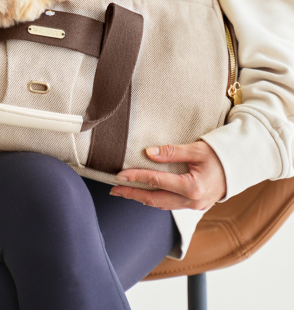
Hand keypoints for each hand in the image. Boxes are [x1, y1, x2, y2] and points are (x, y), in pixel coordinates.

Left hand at [110, 141, 225, 210]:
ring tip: (124, 192)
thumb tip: (148, 153)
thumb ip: (172, 152)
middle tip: (114, 189)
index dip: (136, 177)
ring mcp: (194, 206)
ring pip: (162, 205)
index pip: (157, 181)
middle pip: (155, 199)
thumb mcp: (197, 149)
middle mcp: (192, 201)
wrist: (241, 166)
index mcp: (192, 187)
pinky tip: (145, 194)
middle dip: (133, 194)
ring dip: (142, 198)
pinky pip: (171, 205)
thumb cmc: (220, 154)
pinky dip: (156, 200)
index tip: (119, 175)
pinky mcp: (196, 206)